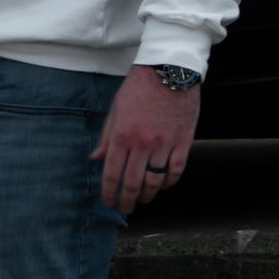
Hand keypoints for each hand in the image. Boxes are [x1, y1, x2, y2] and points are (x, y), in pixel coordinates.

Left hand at [94, 64, 200, 217]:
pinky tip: (163, 185)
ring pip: (155, 181)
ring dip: (147, 195)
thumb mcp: (116, 109)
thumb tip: (95, 160)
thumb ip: (106, 138)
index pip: (112, 174)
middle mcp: (142, 143)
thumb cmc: (139, 88)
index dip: (109, 193)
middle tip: (125, 208)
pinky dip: (169, 183)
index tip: (108, 202)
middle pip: (133, 184)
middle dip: (127, 201)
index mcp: (122, 135)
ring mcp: (164, 144)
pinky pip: (176, 171)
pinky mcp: (183, 142)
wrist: (169, 69)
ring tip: (143, 199)